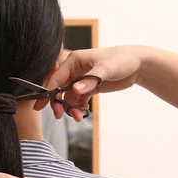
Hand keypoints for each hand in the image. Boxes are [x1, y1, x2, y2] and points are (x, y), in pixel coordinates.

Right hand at [37, 45, 152, 119]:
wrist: (138, 64)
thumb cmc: (121, 60)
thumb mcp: (105, 69)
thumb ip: (90, 80)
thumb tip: (75, 90)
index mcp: (74, 60)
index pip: (56, 77)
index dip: (47, 91)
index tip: (39, 105)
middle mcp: (75, 69)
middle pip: (59, 88)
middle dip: (58, 102)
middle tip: (59, 115)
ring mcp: (82, 79)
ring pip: (69, 96)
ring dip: (70, 107)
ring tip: (77, 117)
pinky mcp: (89, 87)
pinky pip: (78, 99)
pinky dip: (78, 107)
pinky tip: (83, 112)